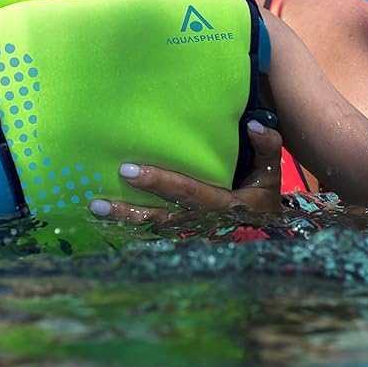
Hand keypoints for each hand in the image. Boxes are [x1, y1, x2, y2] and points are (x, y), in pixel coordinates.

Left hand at [88, 120, 282, 224]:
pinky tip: (109, 222)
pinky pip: (156, 237)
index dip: (158, 182)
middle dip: (131, 211)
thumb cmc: (264, 194)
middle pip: (163, 220)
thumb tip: (252, 124)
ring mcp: (194, 238)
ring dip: (126, 222)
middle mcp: (206, 226)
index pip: (187, 192)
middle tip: (99, 202)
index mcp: (226, 205)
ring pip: (156, 232)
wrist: (269, 233)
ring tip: (96, 209)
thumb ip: (266, 146)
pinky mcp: (186, 242)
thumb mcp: (271, 172)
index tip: (128, 170)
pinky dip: (133, 230)